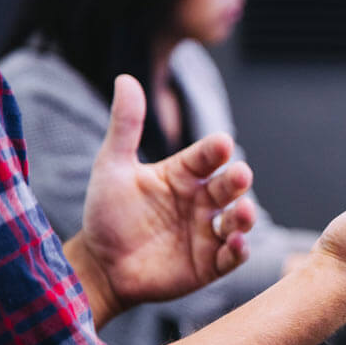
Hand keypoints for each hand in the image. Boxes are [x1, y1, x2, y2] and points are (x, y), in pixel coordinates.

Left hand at [70, 75, 255, 324]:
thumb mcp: (112, 167)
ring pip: (237, 221)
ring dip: (245, 216)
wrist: (100, 266)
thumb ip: (125, 126)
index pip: (206, 157)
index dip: (215, 150)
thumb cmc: (107, 214)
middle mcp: (201, 201)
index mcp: (183, 175)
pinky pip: (231, 256)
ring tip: (243, 212)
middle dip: (237, 181)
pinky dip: (239, 250)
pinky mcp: (209, 264)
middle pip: (228, 187)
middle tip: (240, 175)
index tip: (221, 143)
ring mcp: (207, 233)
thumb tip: (126, 78)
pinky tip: (236, 243)